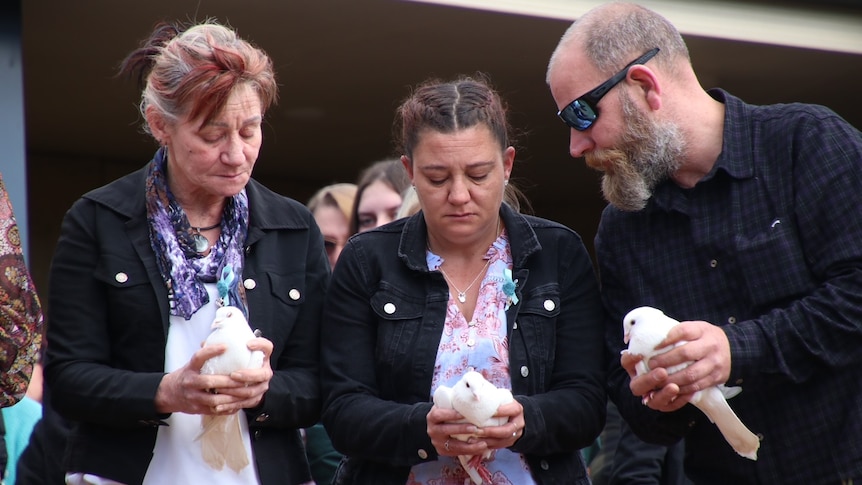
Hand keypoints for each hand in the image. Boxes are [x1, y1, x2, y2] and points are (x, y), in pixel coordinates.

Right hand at [155, 337, 273, 414]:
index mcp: (190, 368)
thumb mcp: (192, 364)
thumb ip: (206, 355)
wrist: (168, 394)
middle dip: (228, 381)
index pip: (199, 357)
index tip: (226, 346)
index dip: (211, 351)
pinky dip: (228, 408)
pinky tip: (239, 403)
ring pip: (213, 399)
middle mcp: (190, 382)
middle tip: (244, 378)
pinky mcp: (198, 409)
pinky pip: (215, 410)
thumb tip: (222, 338)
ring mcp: (193, 397)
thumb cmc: (186, 376)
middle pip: (209, 381)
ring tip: (245, 392)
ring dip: (231, 397)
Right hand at [426, 404, 481, 455]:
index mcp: (432, 417)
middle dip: (461, 430)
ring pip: (453, 446)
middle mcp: (432, 430)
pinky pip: (457, 453)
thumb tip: (475, 396)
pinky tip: (481, 449)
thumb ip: (455, 401)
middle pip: (445, 430)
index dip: (450, 414)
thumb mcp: (446, 405)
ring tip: (483, 443)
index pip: (438, 415)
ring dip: (469, 445)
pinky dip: (470, 452)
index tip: (462, 414)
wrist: (436, 427)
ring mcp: (438, 442)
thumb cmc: (446, 413)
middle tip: (475, 428)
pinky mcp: (443, 451)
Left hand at [473, 399, 524, 449]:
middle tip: (476, 430)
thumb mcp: (502, 399)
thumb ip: (493, 399)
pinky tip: (476, 444)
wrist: (514, 416)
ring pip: (502, 441)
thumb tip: (476, 396)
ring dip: (486, 441)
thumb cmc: (503, 405)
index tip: (486, 411)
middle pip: (507, 430)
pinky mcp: (510, 442)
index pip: (512, 410)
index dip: (501, 411)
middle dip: (490, 431)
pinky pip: (498, 446)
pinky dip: (487, 445)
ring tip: (472, 439)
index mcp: (517, 410)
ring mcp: (516, 435)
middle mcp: (519, 423)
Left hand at [624, 321, 730, 411]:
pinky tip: (671, 388)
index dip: (667, 338)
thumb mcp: (696, 328)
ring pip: (691, 374)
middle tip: (651, 364)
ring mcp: (715, 363)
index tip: (653, 346)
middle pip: (685, 353)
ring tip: (658, 380)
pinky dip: (682, 389)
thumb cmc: (706, 337)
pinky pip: (697, 386)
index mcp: (703, 330)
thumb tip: (654, 339)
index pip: (683, 331)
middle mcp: (711, 346)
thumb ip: (679, 332)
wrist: (733, 349)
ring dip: (671, 379)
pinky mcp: (717, 377)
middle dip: (665, 360)